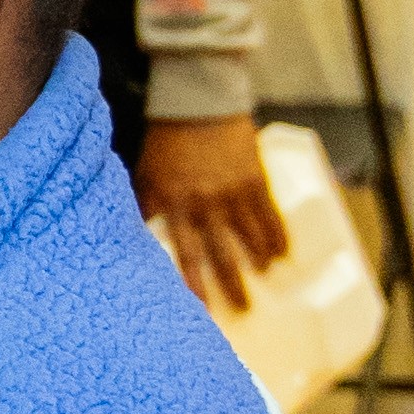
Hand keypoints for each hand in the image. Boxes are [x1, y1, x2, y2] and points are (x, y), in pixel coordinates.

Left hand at [137, 114, 291, 308]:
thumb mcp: (145, 175)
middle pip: (222, 253)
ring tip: (265, 278)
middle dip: (233, 284)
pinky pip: (270, 215)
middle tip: (244, 309)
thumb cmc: (166, 141)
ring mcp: (235, 193)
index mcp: (176, 204)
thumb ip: (143, 208)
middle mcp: (207, 204)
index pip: (185, 253)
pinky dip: (278, 235)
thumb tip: (130, 240)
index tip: (199, 310)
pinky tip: (283, 254)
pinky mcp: (256, 179)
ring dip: (258, 260)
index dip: (193, 283)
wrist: (199, 103)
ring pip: (250, 236)